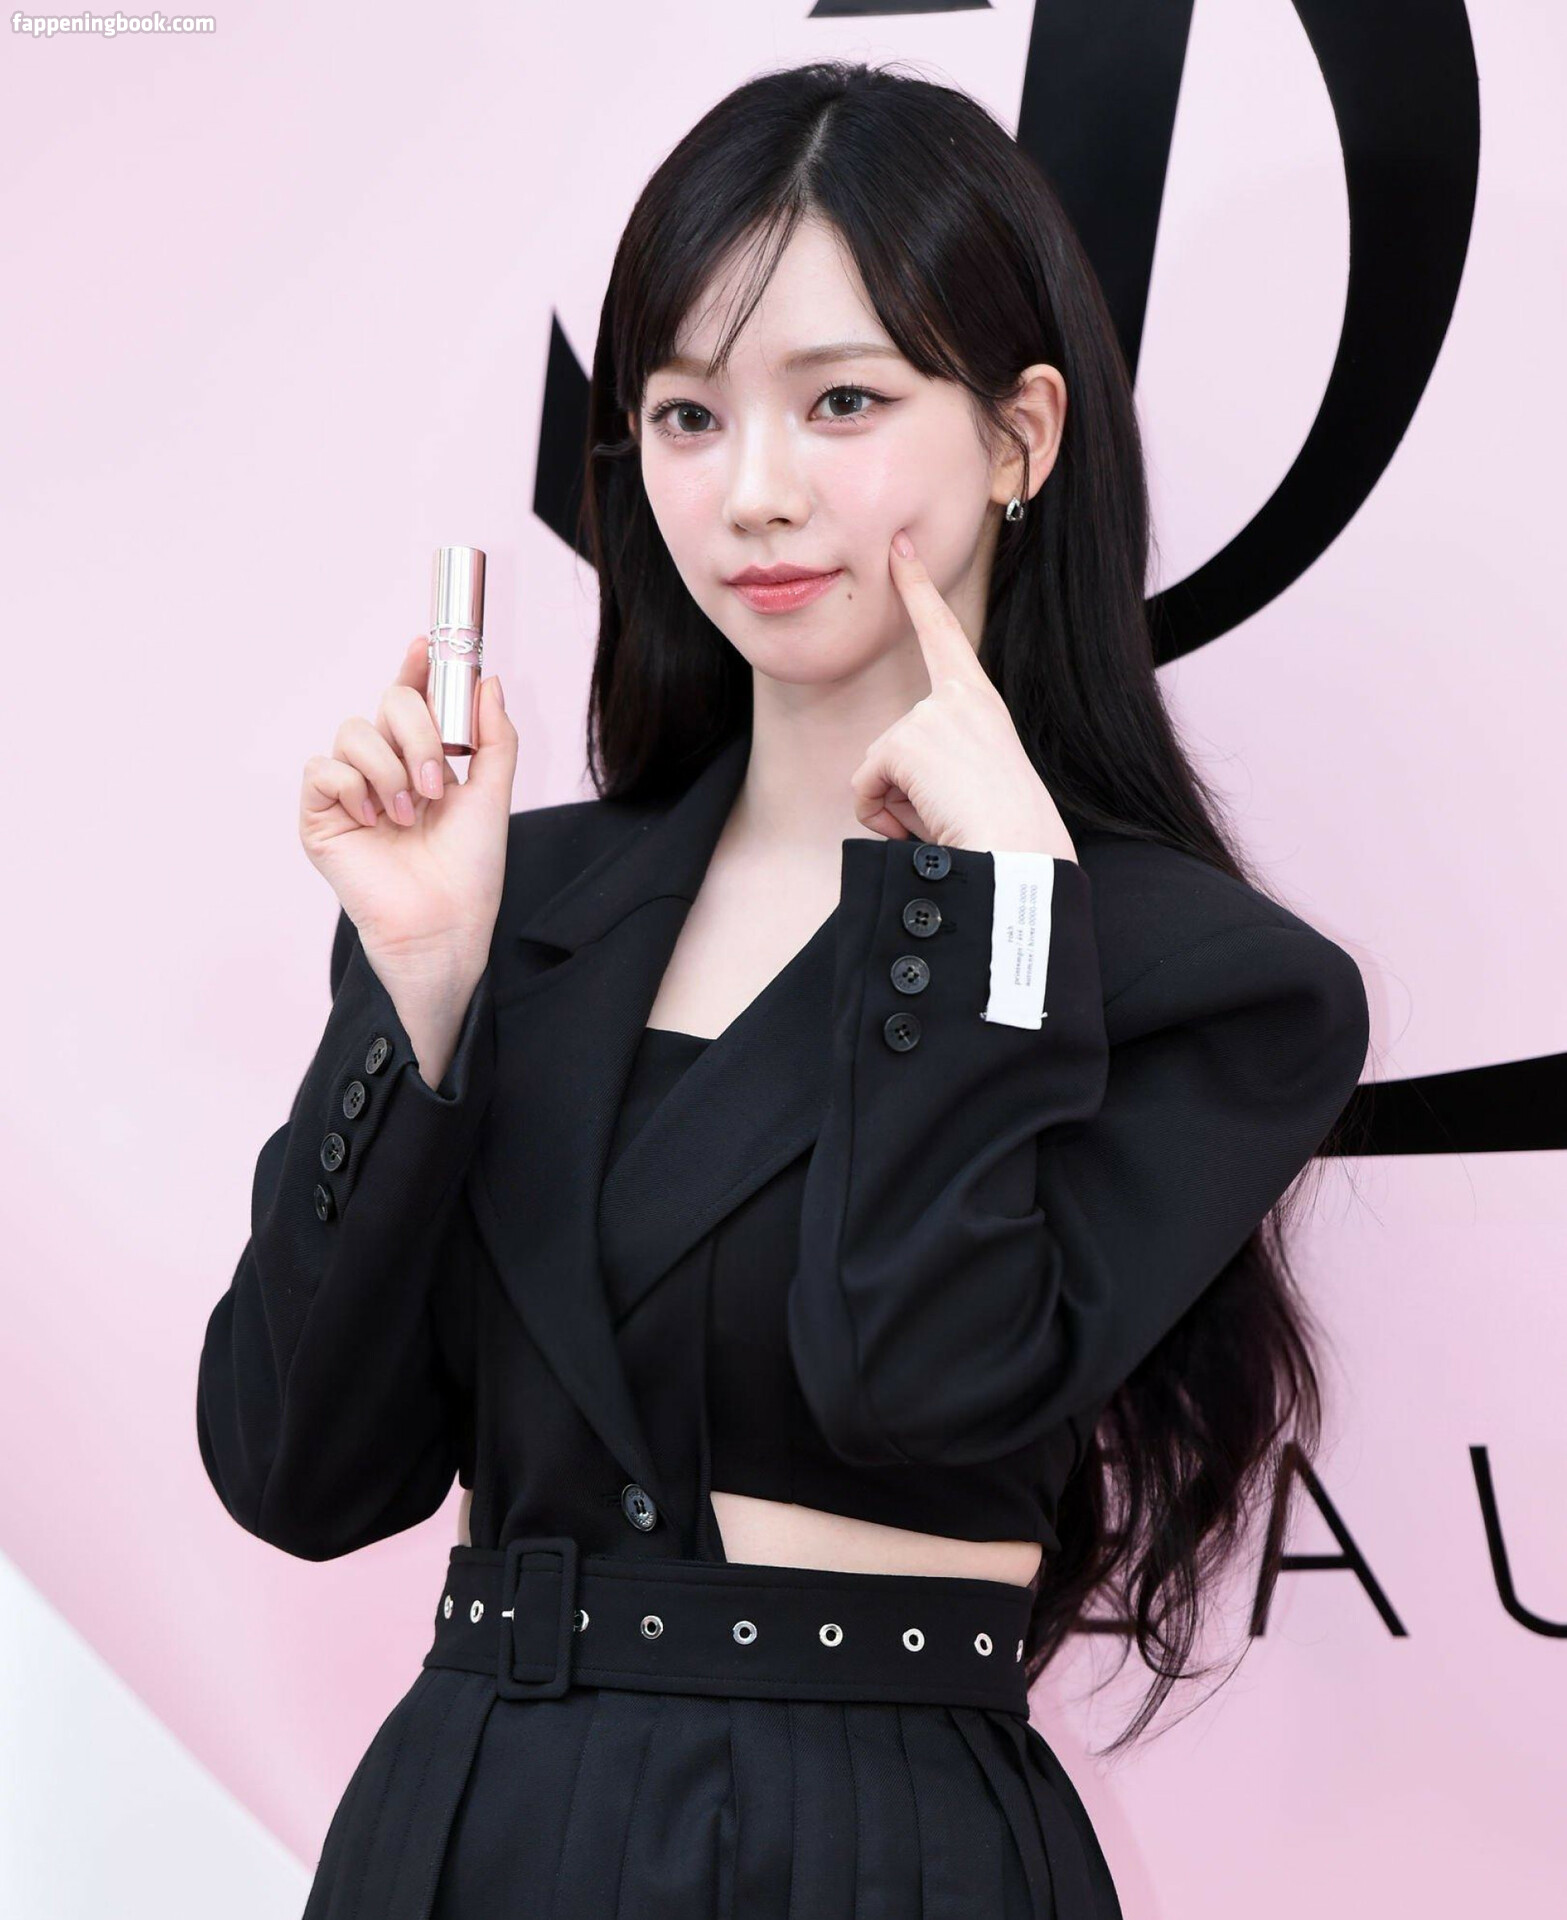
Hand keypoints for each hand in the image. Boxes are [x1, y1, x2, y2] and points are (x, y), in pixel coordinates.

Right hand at [297, 635, 518, 982]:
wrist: (444, 922)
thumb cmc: (468, 870)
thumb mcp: (492, 794)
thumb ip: (494, 737)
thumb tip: (488, 681)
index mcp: (421, 759)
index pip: (411, 699)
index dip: (416, 669)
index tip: (428, 646)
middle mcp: (383, 768)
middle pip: (386, 703)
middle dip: (416, 733)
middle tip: (436, 784)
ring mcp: (349, 791)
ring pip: (353, 732)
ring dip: (389, 770)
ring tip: (409, 814)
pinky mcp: (320, 817)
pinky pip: (322, 770)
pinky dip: (353, 787)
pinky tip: (375, 821)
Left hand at [848, 530, 1077, 860]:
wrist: (1019, 856)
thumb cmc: (1004, 835)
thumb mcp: (972, 785)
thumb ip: (932, 769)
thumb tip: (877, 797)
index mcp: (978, 701)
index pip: (943, 635)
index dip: (918, 588)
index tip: (900, 547)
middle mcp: (956, 698)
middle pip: (891, 745)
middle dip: (904, 792)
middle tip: (954, 813)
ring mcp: (930, 716)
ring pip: (876, 771)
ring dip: (898, 807)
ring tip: (946, 819)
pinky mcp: (905, 741)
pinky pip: (863, 789)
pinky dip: (881, 816)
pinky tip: (924, 823)